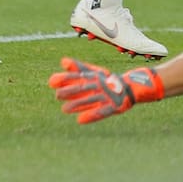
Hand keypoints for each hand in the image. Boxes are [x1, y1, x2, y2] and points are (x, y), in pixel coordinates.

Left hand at [48, 57, 163, 124]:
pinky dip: (91, 116)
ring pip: (90, 100)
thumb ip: (78, 68)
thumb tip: (63, 61)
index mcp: (93, 77)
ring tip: (64, 109)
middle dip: (70, 91)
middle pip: (83, 88)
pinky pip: (102, 112)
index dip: (65, 79)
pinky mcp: (114, 107)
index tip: (52, 82)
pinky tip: (80, 120)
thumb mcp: (93, 73)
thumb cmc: (105, 81)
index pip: (77, 77)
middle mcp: (99, 86)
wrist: (130, 87)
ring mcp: (106, 96)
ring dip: (77, 105)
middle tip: (57, 95)